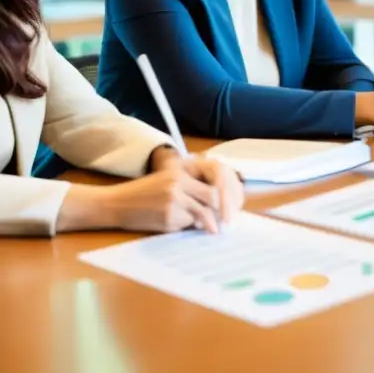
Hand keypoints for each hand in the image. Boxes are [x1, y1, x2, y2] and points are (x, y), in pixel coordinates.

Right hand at [59, 160, 239, 233]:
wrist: (115, 203)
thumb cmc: (143, 194)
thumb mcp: (167, 181)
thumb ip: (190, 188)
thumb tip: (218, 203)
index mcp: (182, 172)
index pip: (214, 183)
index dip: (225, 197)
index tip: (230, 207)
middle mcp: (179, 184)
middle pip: (213, 199)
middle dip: (222, 212)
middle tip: (226, 223)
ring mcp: (173, 201)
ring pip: (203, 213)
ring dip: (207, 223)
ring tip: (211, 229)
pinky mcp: (167, 218)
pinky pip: (187, 225)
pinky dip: (188, 227)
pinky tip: (179, 226)